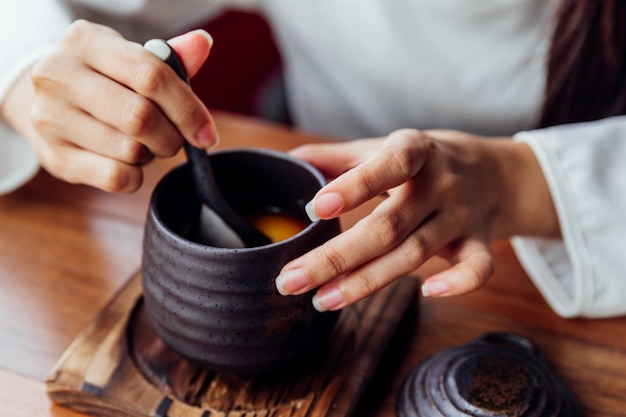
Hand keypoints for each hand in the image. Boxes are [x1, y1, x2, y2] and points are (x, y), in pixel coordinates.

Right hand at [1, 20, 216, 191]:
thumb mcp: (131, 59)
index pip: (151, 76)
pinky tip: (129, 162)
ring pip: (130, 150)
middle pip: (140, 117)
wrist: (48, 102)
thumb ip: (170, 57)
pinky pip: (115, 177)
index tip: (206, 133)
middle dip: (172, 136)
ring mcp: (51, 118)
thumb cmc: (104, 80)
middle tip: (174, 139)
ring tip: (143, 144)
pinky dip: (135, 176)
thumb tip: (201, 44)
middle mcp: (59, 76)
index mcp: (85, 42)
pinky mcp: (55, 156)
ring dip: (151, 154)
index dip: (187, 109)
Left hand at [276, 129, 558, 310]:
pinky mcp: (478, 242)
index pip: (388, 166)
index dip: (355, 187)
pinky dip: (459, 284)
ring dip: (366, 281)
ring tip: (322, 300)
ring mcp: (460, 217)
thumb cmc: (426, 161)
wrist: (495, 172)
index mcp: (414, 152)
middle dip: (337, 257)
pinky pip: (478, 267)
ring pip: (415, 254)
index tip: (315, 209)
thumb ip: (339, 157)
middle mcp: (439, 185)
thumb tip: (289, 161)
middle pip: (388, 226)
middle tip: (290, 280)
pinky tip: (427, 294)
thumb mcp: (386, 147)